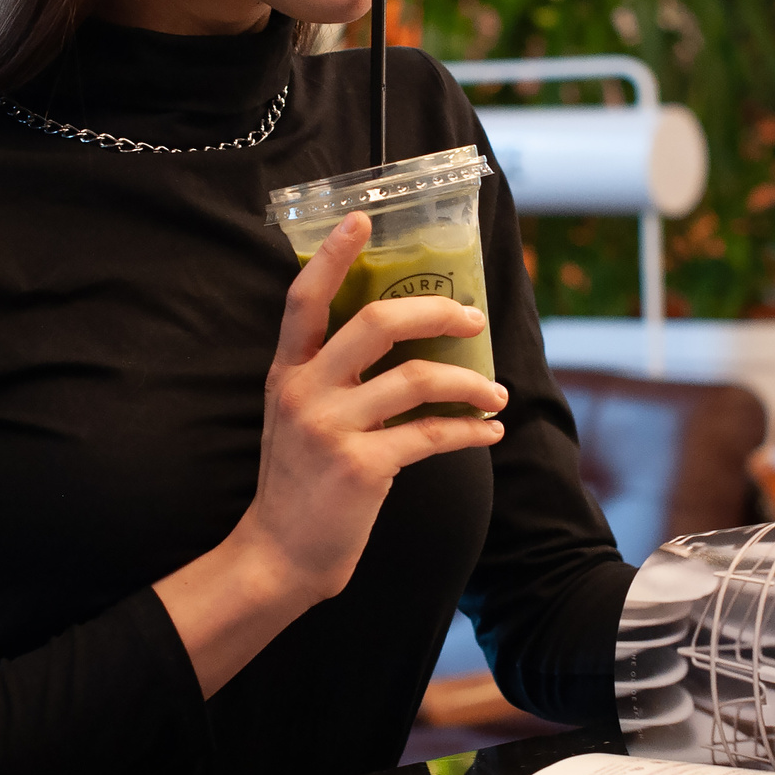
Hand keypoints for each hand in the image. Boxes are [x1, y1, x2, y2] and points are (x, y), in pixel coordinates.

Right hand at [154, 212, 506, 695]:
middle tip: (472, 317)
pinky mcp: (361, 467)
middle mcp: (305, 391)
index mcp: (287, 371)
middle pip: (375, 321)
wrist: (279, 554)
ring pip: (417, 378)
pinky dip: (469, 430)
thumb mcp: (296, 416)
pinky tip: (488, 430)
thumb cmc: (297, 482)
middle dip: (435, 311)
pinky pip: (431, 434)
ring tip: (495, 393)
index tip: (363, 219)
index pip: (304, 299)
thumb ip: (329, 375)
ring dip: (470, 382)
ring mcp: (331, 428)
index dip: (333, 256)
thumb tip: (399, 337)